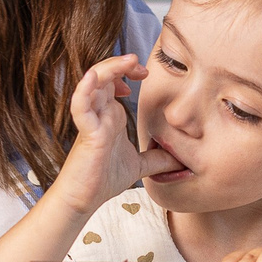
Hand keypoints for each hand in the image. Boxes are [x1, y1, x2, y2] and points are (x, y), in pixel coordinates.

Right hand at [47, 54, 170, 215]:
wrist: (84, 200)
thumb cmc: (103, 179)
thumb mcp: (139, 166)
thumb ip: (157, 160)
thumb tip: (181, 161)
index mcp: (110, 116)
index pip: (114, 82)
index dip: (127, 72)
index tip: (145, 74)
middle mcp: (99, 114)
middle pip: (103, 76)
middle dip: (120, 64)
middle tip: (139, 63)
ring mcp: (92, 122)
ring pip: (92, 85)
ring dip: (108, 69)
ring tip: (127, 61)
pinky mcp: (86, 134)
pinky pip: (81, 108)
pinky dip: (84, 91)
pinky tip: (91, 78)